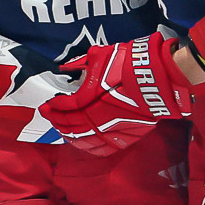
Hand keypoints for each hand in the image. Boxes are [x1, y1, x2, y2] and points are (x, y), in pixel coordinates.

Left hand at [40, 33, 194, 153]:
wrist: (158, 79)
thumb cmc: (129, 65)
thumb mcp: (101, 56)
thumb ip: (81, 63)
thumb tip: (67, 67)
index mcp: (87, 99)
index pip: (64, 107)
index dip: (53, 107)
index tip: (47, 104)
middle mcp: (96, 118)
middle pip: (70, 125)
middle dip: (57, 120)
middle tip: (50, 116)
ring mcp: (110, 130)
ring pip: (83, 140)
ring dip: (69, 135)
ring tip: (62, 129)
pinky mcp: (125, 137)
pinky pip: (102, 149)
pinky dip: (89, 148)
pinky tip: (82, 143)